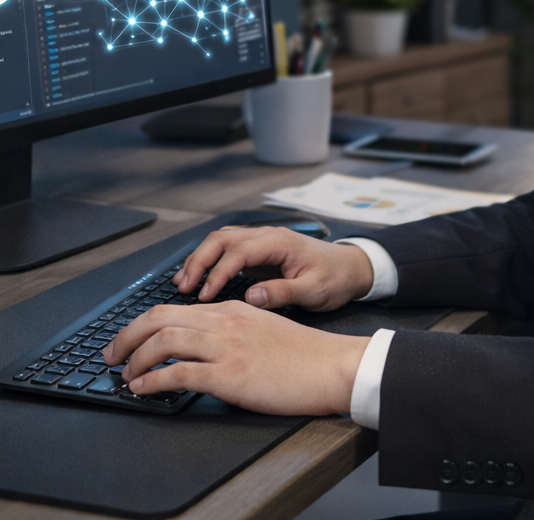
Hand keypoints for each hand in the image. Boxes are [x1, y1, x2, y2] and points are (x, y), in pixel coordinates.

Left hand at [102, 300, 368, 414]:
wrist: (332, 366)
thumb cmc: (304, 356)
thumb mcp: (264, 329)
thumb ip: (233, 331)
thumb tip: (204, 348)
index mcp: (231, 309)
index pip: (173, 309)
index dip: (143, 325)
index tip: (129, 341)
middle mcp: (224, 321)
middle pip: (159, 317)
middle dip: (127, 336)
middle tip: (111, 355)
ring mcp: (227, 346)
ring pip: (164, 341)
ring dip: (135, 358)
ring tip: (124, 375)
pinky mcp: (231, 375)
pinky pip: (179, 374)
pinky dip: (154, 381)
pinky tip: (143, 390)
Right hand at [174, 225, 374, 310]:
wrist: (351, 268)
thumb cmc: (335, 278)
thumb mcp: (314, 291)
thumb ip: (283, 293)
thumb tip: (251, 298)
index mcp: (279, 242)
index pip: (238, 252)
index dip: (218, 273)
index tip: (205, 295)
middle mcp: (266, 236)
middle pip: (221, 240)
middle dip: (199, 261)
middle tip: (183, 287)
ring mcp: (261, 242)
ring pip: (220, 242)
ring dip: (200, 259)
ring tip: (182, 283)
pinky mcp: (260, 253)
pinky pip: (227, 251)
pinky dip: (210, 262)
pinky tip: (199, 279)